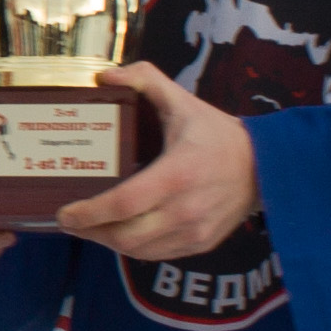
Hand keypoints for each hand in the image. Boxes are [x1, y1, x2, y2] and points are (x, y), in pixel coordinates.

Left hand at [53, 61, 258, 266]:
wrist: (266, 166)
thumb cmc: (218, 134)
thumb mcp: (183, 101)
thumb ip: (144, 80)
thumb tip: (105, 76)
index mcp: (177, 173)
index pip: (124, 203)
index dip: (89, 213)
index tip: (64, 212)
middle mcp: (185, 209)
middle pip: (125, 236)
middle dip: (90, 232)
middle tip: (69, 220)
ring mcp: (194, 231)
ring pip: (138, 251)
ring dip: (108, 242)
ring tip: (89, 227)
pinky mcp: (201, 243)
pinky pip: (157, 255)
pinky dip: (133, 248)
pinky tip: (119, 233)